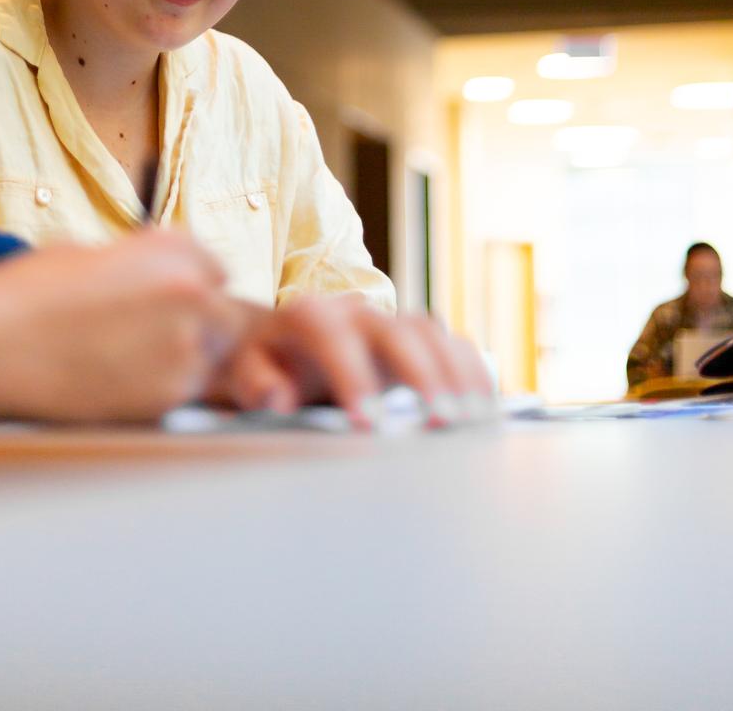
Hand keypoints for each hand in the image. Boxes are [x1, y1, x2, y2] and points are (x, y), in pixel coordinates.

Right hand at [0, 230, 233, 423]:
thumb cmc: (32, 291)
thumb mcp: (97, 252)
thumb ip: (145, 264)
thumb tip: (162, 283)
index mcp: (174, 248)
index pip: (216, 270)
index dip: (191, 286)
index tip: (165, 301)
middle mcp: (192, 292)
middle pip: (225, 315)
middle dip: (198, 325)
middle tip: (148, 336)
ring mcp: (185, 346)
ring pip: (211, 358)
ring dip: (184, 360)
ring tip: (125, 359)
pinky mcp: (169, 395)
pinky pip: (185, 391)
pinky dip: (162, 389)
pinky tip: (117, 380)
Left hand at [206, 296, 494, 427]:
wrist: (284, 343)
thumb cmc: (265, 364)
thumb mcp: (247, 371)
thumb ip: (256, 383)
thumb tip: (277, 397)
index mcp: (311, 315)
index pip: (333, 336)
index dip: (352, 376)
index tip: (368, 422)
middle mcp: (356, 310)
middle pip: (396, 331)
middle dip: (421, 375)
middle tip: (439, 422)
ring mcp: (391, 321)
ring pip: (431, 334)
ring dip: (455, 375)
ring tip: (471, 421)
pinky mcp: (417, 339)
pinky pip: (452, 345)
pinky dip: (472, 373)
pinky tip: (485, 410)